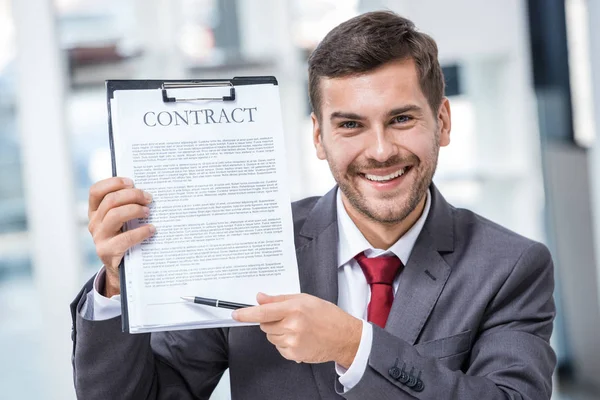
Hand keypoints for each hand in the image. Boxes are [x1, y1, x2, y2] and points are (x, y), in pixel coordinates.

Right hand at [88, 177, 154, 296]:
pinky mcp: (107, 252)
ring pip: (115, 215)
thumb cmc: (126, 237)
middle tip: (148, 198)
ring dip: (135, 210)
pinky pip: (125, 238)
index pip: (96, 191)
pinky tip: (152, 229)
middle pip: (110, 201)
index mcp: (95, 212)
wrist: (121, 267)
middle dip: (132, 195)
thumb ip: (127, 206)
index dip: (113, 183)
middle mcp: (94, 223)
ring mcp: (99, 238)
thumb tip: (147, 192)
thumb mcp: (122, 221)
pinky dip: (141, 231)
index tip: (131, 182)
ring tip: (148, 212)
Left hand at [232, 293, 361, 367]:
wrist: (343, 336)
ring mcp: (292, 342)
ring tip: (296, 328)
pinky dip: (284, 343)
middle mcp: (292, 326)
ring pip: (270, 337)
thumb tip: (260, 298)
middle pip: (264, 325)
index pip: (263, 312)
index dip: (246, 314)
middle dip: (271, 321)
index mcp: (293, 309)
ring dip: (277, 332)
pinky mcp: (294, 354)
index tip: (236, 314)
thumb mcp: (304, 299)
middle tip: (287, 317)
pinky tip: (298, 338)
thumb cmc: (326, 315)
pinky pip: (278, 347)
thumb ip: (279, 299)